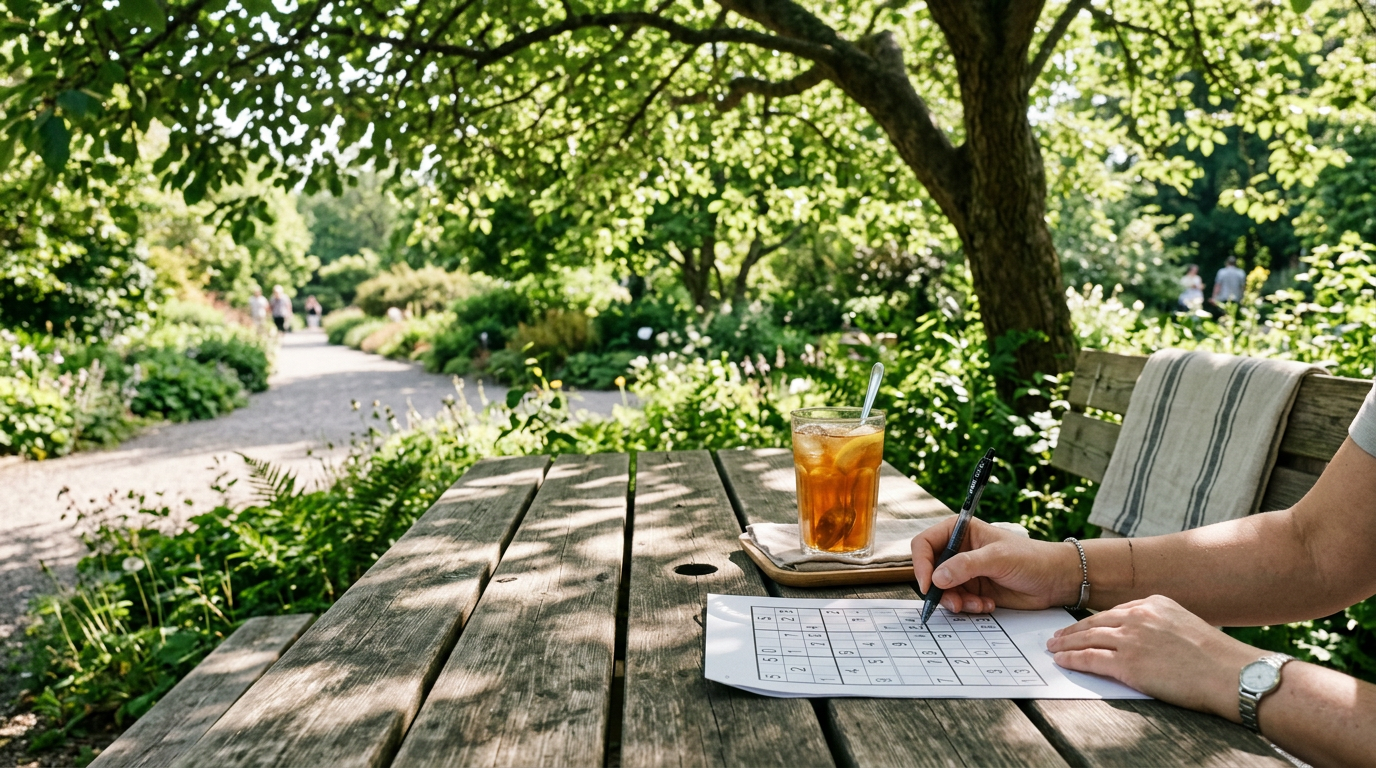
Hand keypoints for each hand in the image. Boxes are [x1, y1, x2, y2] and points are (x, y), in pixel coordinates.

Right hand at [910, 517, 1082, 612]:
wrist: (1056, 580)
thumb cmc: (1032, 558)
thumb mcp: (998, 558)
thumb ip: (966, 565)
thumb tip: (937, 577)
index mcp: (960, 531)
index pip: (925, 543)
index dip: (921, 564)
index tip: (928, 584)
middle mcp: (959, 550)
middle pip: (930, 570)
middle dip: (940, 589)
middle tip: (954, 602)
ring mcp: (965, 571)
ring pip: (942, 590)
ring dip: (956, 601)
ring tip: (977, 604)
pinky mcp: (973, 589)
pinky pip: (958, 601)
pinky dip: (968, 607)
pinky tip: (987, 604)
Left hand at [1046, 594, 1259, 720]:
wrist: (1231, 673)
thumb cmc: (1218, 658)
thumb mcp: (1187, 625)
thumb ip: (1162, 626)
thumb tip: (1147, 640)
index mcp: (1154, 602)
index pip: (1115, 611)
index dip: (1094, 620)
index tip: (1082, 626)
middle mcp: (1138, 616)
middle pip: (1095, 621)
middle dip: (1073, 630)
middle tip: (1057, 635)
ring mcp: (1130, 638)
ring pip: (1087, 638)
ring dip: (1066, 643)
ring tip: (1053, 647)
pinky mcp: (1127, 663)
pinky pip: (1089, 658)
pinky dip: (1071, 659)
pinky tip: (1061, 660)